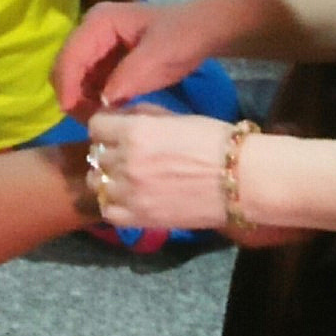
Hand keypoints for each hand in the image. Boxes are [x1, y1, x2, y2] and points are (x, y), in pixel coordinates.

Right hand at [53, 1, 211, 118]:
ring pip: (75, 79)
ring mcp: (98, 46)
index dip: (67, 85)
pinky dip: (94, 100)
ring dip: (82, 101)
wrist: (203, 31)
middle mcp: (91, 31)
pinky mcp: (107, 62)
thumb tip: (102, 103)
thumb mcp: (156, 57)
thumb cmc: (181, 38)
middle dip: (72, 95)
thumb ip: (126, 78)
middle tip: (91, 122)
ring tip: (101, 120)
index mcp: (99, 22)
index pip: (70, 56)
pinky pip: (90, 84)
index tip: (73, 113)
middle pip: (66, 67)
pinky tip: (108, 113)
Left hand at [86, 110, 312, 243]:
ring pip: (96, 183)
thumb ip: (143, 117)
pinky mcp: (138, 218)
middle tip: (124, 153)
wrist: (240, 179)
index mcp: (135, 130)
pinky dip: (113, 203)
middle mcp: (125, 160)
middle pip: (95, 154)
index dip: (106, 125)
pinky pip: (108, 210)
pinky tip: (129, 198)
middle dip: (107, 151)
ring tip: (126, 177)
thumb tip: (122, 117)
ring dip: (108, 178)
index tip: (116, 128)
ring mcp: (129, 192)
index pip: (96, 124)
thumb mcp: (175, 117)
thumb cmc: (214, 140)